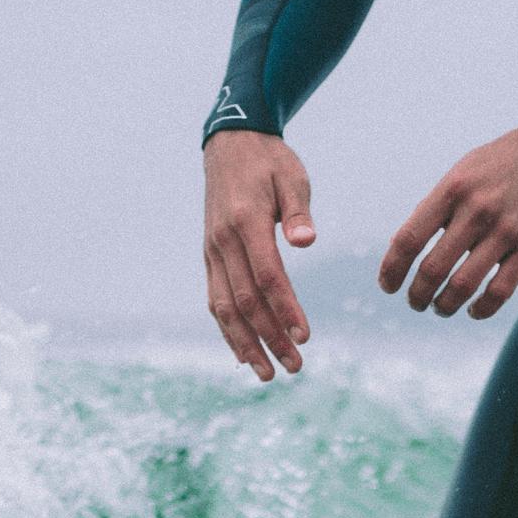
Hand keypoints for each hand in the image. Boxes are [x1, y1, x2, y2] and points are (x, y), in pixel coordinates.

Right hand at [203, 131, 315, 380]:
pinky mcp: (209, 257)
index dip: (286, 309)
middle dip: (270, 338)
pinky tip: (245, 355)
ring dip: (247, 345)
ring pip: (225, 308)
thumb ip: (298, 211)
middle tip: (295, 367)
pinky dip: (229, 331)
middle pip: (246, 301)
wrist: (229, 143)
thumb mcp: (291, 177)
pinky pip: (216, 300)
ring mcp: (212, 251)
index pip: (267, 276)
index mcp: (245, 221)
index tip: (305, 337)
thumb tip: (307, 241)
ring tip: (270, 374)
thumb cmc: (269, 161)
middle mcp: (223, 241)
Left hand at [378, 105, 517, 319]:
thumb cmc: (510, 159)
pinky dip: (480, 309)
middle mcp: (477, 208)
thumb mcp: (467, 169)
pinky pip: (499, 292)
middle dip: (417, 295)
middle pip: (432, 269)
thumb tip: (406, 244)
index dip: (392, 269)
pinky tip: (473, 310)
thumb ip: (440, 205)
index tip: (388, 286)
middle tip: (416, 303)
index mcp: (454, 187)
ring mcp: (507, 230)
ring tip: (441, 309)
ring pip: (463, 286)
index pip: (409, 238)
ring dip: (445, 306)